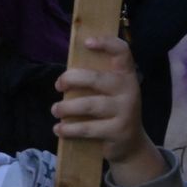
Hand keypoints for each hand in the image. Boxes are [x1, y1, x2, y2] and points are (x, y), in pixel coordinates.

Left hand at [52, 37, 165, 186]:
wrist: (131, 143)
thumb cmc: (112, 110)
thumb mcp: (110, 91)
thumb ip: (94, 79)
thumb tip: (65, 74)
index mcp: (126, 75)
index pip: (122, 52)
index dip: (106, 43)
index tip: (87, 42)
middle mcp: (129, 91)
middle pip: (95, 78)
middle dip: (70, 79)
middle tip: (58, 85)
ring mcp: (125, 112)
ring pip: (87, 105)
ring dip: (65, 108)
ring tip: (55, 109)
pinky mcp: (118, 131)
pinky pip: (87, 128)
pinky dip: (68, 129)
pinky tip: (59, 129)